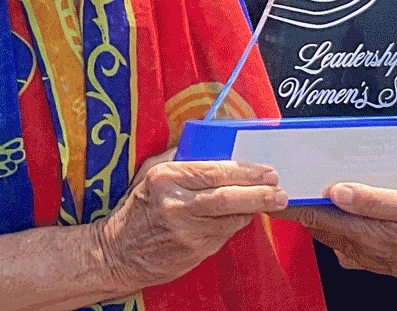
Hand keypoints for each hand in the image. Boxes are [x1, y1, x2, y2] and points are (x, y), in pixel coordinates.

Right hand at [94, 155, 287, 294]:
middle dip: (259, 193)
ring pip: (230, 218)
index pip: (213, 171)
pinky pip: (224, 234)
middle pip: (227, 197)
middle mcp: (176, 205)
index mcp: (166, 178)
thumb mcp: (151, 172)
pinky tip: (248, 214)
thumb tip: (211, 143)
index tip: (266, 169)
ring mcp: (186, 232)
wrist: (117, 253)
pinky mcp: (193, 252)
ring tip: (274, 199)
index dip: (244, 171)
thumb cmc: (138, 207)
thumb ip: (180, 157)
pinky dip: (239, 223)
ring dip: (255, 208)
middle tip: (279, 189)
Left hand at [281, 183, 396, 296]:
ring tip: (300, 188)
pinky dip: (333, 223)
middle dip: (296, 204)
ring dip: (313, 213)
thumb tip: (336, 190)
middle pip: (317, 223)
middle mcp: (361, 247)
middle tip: (281, 179)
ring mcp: (369, 255)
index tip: (272, 184)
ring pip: (330, 231)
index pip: (315, 215)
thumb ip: (374, 199)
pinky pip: (345, 238)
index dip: (291, 200)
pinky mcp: (379, 256)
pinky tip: (338, 208)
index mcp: (366, 233)